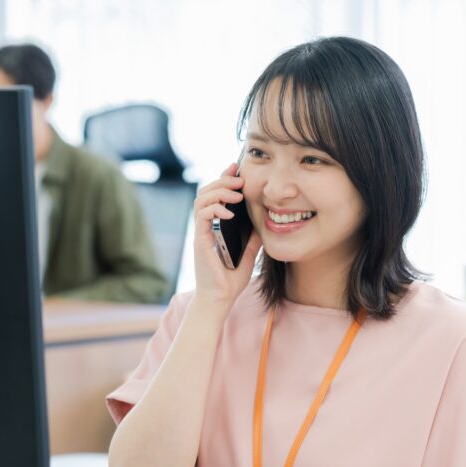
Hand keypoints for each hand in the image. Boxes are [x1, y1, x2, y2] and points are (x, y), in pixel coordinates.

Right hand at [190, 163, 263, 310]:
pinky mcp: (200, 240)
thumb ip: (253, 237)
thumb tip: (265, 221)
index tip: (237, 168)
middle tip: (239, 178)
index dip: (225, 179)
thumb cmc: (231, 279)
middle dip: (222, 180)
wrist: (220, 298)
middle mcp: (206, 226)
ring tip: (236, 193)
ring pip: (201, 199)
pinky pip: (203, 216)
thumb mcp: (249, 252)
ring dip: (219, 191)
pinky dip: (215, 209)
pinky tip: (229, 212)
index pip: (217, 196)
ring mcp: (201, 232)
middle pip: (206, 192)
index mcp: (216, 226)